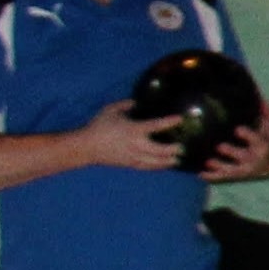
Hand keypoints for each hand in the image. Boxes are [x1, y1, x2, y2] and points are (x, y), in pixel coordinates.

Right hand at [70, 109, 186, 172]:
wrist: (87, 147)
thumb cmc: (98, 126)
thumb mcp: (110, 110)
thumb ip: (125, 104)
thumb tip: (136, 102)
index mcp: (133, 129)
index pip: (156, 125)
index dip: (170, 122)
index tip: (180, 119)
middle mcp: (136, 145)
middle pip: (161, 149)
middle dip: (173, 149)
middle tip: (181, 146)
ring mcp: (134, 156)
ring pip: (156, 161)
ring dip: (168, 161)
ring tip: (177, 159)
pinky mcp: (130, 164)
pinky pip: (147, 167)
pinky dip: (157, 167)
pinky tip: (164, 166)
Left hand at [207, 112, 268, 184]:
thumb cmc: (268, 139)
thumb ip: (266, 112)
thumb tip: (260, 95)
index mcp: (262, 145)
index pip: (257, 141)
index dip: (248, 136)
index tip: (238, 130)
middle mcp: (255, 159)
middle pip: (244, 157)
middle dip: (233, 152)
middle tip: (219, 147)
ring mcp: (246, 169)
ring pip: (233, 170)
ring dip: (221, 167)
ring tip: (208, 162)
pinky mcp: (238, 176)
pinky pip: (225, 177)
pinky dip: (214, 177)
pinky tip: (201, 174)